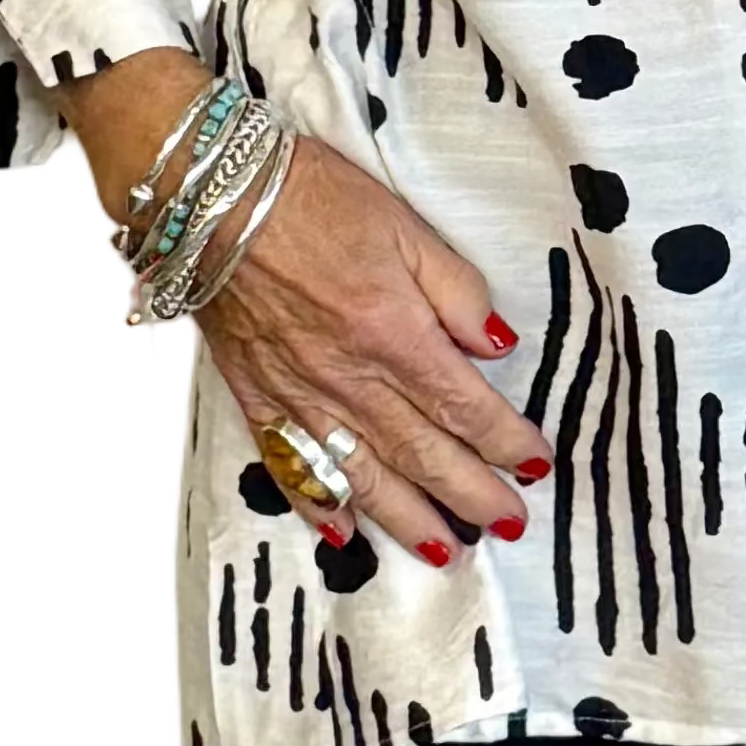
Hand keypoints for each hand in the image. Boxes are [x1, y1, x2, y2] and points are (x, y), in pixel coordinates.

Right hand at [196, 134, 547, 562]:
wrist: (210, 195)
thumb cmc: (309, 197)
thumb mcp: (405, 226)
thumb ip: (455, 291)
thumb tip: (494, 345)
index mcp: (394, 333)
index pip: (464, 406)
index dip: (505, 441)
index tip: (535, 464)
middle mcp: (349, 378)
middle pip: (423, 454)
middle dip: (472, 494)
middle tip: (509, 522)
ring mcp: (299, 394)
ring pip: (363, 475)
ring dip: (408, 518)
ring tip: (445, 550)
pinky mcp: (256, 395)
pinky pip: (290, 464)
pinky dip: (318, 504)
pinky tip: (343, 533)